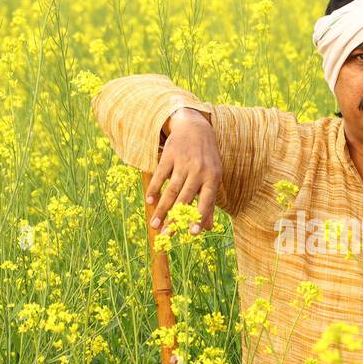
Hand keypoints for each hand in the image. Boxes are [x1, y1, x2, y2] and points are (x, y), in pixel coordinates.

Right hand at [145, 107, 221, 232]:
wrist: (196, 128)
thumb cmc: (207, 159)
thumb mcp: (213, 177)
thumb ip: (209, 202)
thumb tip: (206, 228)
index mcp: (212, 178)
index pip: (206, 202)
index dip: (199, 218)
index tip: (192, 234)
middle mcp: (199, 171)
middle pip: (184, 199)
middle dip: (175, 219)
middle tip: (166, 235)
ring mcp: (183, 163)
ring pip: (170, 190)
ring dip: (161, 209)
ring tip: (154, 224)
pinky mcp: (169, 155)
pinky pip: (160, 176)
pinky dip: (154, 189)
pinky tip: (149, 202)